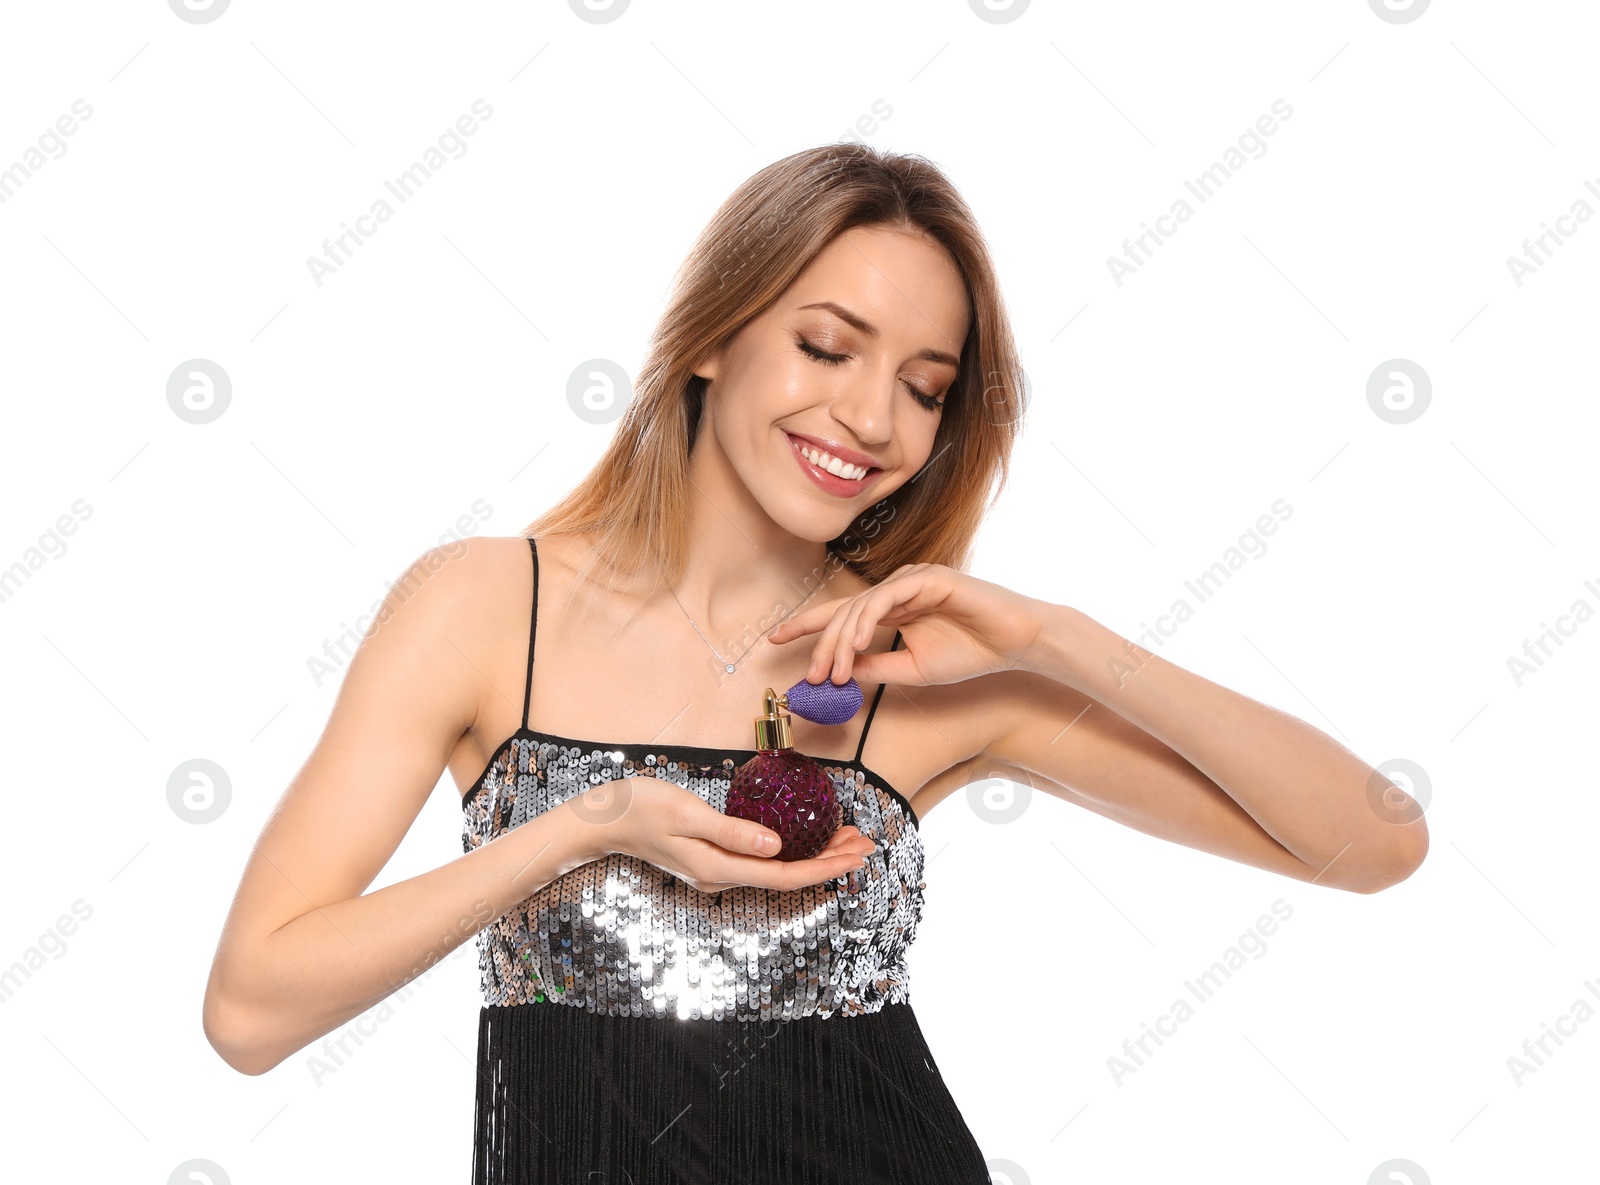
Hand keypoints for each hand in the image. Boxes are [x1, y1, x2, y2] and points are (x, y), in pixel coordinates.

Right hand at [559, 775, 876, 893]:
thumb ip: (733, 832)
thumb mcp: (688, 813)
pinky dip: (791, 850)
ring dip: (814, 855)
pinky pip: (762, 862)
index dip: (826, 868)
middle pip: (787, 877)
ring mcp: (717, 872)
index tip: (858, 854)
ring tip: (846, 838)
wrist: (602, 820)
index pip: (785, 877)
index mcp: (720, 869)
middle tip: (865, 841)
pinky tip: (804, 837)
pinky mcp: (713, 860)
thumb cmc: (642, 808)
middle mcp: (722, 878)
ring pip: (777, 870)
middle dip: (830, 861)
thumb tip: (777, 847)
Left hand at [766, 562, 1048, 687]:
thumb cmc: (971, 653)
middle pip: (844, 613)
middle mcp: (896, 589)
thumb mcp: (912, 669)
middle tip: (810, 676)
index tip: (774, 639)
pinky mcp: (928, 577)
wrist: (1016, 643)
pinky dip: (866, 621)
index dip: (807, 625)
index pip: (841, 614)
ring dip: (841, 641)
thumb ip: (876, 666)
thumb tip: (840, 671)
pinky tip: (857, 646)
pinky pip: (886, 597)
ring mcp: (911, 579)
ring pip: (860, 606)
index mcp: (892, 607)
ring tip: (832, 672)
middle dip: (821, 644)